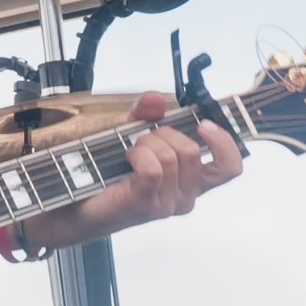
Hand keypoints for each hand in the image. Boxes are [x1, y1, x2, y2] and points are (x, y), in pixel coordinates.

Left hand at [36, 90, 241, 243]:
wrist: (76, 208)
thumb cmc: (107, 176)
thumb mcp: (132, 138)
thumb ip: (146, 116)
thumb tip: (154, 98)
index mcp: (191, 182)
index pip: (230, 167)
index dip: (224, 142)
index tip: (204, 124)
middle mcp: (185, 197)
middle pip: (192, 151)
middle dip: (163, 134)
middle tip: (142, 141)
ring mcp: (168, 204)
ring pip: (171, 156)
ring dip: (144, 144)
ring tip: (129, 152)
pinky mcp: (147, 204)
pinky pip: (153, 168)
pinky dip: (136, 155)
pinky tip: (125, 159)